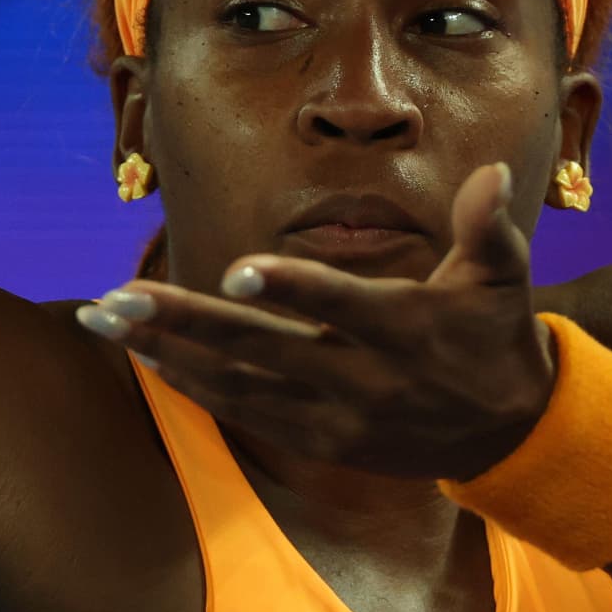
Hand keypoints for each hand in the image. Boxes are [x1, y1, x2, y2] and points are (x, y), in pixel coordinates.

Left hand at [77, 163, 557, 481]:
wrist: (508, 433)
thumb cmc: (496, 335)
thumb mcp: (504, 276)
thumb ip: (488, 225)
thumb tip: (493, 172)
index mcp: (405, 328)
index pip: (341, 305)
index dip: (290, 288)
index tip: (235, 270)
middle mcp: (362, 378)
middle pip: (262, 349)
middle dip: (184, 321)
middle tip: (117, 297)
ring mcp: (334, 416)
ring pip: (237, 385)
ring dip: (167, 352)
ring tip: (104, 320)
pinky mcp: (318, 440)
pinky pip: (243, 413)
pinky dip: (193, 384)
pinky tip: (145, 356)